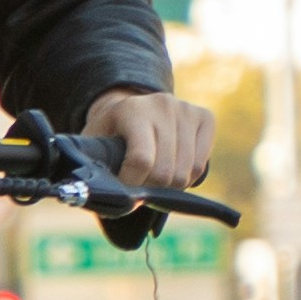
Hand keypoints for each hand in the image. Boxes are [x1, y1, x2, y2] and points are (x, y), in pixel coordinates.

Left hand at [83, 86, 215, 193]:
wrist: (133, 107)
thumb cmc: (111, 133)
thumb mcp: (96, 144)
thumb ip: (95, 166)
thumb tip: (102, 194)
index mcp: (132, 110)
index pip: (141, 160)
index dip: (132, 184)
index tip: (123, 190)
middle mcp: (163, 105)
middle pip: (165, 171)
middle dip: (150, 187)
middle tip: (140, 183)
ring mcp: (186, 110)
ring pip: (185, 172)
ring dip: (169, 185)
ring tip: (154, 176)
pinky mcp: (205, 117)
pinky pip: (200, 165)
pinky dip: (187, 177)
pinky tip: (173, 168)